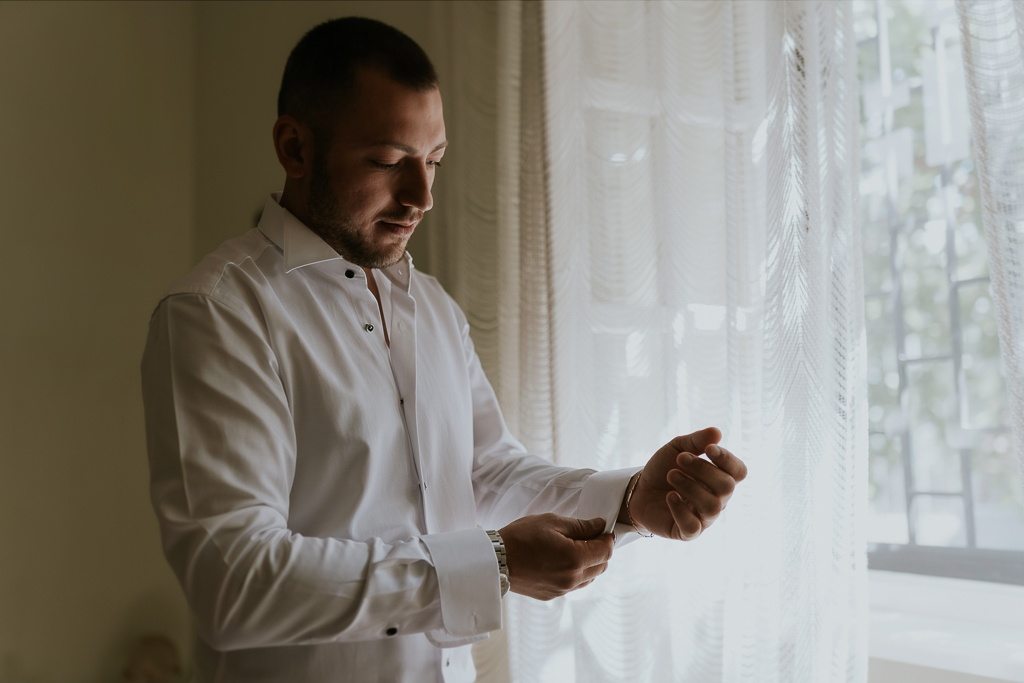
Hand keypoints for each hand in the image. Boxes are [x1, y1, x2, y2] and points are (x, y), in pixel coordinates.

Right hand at [498, 514, 613, 600]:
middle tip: (587, 536)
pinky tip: (561, 561)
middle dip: (600, 550)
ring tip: (573, 548)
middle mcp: (572, 578)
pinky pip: (574, 585)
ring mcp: (562, 589)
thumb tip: (600, 526)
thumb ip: (581, 526)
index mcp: (575, 558)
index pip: (606, 550)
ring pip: (590, 577)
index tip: (601, 529)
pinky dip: (576, 573)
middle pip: (602, 566)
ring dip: (589, 563)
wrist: (495, 560)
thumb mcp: (552, 522)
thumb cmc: (521, 537)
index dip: (607, 537)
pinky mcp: (552, 595)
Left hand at [619, 427, 746, 540]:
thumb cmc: (664, 468)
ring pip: (712, 506)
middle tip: (680, 459)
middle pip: (726, 487)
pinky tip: (670, 496)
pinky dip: (681, 509)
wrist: (639, 489)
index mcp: (720, 478)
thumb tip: (717, 432)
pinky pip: (693, 526)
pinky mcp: (687, 532)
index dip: (727, 460)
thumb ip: (697, 441)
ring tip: (671, 475)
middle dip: (703, 470)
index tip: (708, 449)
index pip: (739, 472)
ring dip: (690, 487)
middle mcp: (718, 500)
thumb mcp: (677, 448)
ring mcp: (704, 518)